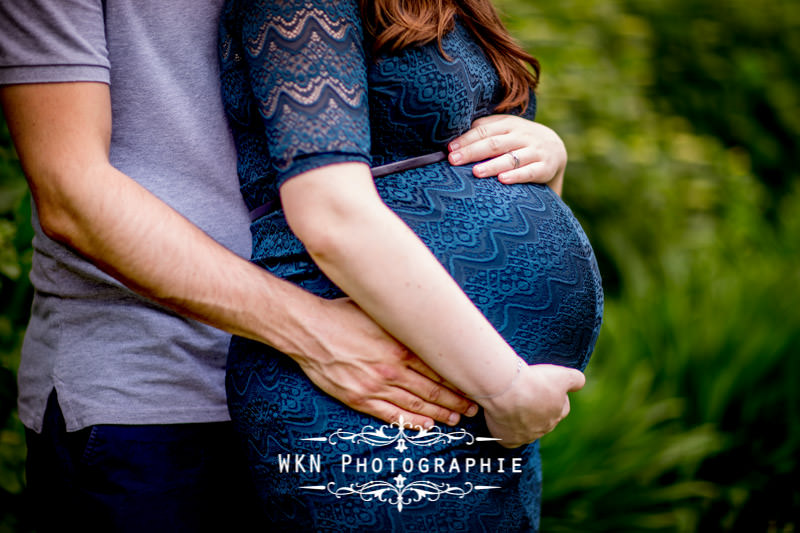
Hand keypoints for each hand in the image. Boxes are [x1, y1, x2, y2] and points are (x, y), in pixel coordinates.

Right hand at [292, 297, 478, 429]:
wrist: (309, 331)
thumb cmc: (341, 315)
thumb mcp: (378, 311)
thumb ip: (403, 322)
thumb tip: (425, 317)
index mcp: (400, 347)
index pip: (438, 369)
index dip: (458, 380)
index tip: (473, 385)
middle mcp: (392, 370)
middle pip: (432, 390)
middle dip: (456, 401)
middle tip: (473, 407)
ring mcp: (375, 387)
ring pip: (415, 406)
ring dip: (439, 414)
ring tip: (456, 419)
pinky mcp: (359, 398)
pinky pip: (391, 415)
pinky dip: (411, 422)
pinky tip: (427, 426)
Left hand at [447, 115, 566, 193]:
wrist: (554, 148)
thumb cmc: (517, 140)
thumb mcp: (503, 130)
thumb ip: (481, 130)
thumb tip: (450, 138)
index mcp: (507, 124)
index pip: (483, 130)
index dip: (466, 139)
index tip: (449, 149)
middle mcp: (521, 135)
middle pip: (494, 143)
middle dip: (473, 152)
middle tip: (454, 161)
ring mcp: (534, 151)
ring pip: (511, 158)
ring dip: (492, 165)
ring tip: (475, 173)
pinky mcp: (545, 167)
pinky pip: (530, 172)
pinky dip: (516, 176)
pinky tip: (502, 180)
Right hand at [482, 363, 584, 447]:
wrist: (506, 390)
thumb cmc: (534, 381)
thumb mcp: (562, 375)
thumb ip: (576, 379)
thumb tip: (580, 383)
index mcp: (558, 414)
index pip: (562, 408)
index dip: (554, 396)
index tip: (543, 386)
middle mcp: (544, 428)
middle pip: (543, 419)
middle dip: (537, 408)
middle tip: (524, 393)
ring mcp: (526, 436)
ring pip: (525, 429)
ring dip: (520, 419)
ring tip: (510, 404)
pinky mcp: (509, 440)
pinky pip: (509, 439)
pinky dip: (506, 431)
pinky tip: (502, 420)